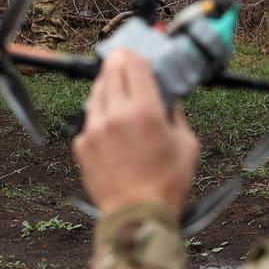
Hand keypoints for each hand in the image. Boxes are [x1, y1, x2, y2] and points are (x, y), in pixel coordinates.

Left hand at [72, 49, 199, 215]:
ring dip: (106, 85)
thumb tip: (171, 99)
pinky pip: (89, 119)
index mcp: (145, 111)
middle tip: (123, 60)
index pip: (134, 64)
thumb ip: (178, 115)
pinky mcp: (81, 144)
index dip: (136, 54)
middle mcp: (115, 115)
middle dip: (118, 62)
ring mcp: (94, 129)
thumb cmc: (167, 184)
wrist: (137, 216)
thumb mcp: (187, 145)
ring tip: (116, 88)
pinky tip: (110, 123)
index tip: (137, 52)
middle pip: (111, 72)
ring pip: (95, 92)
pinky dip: (99, 115)